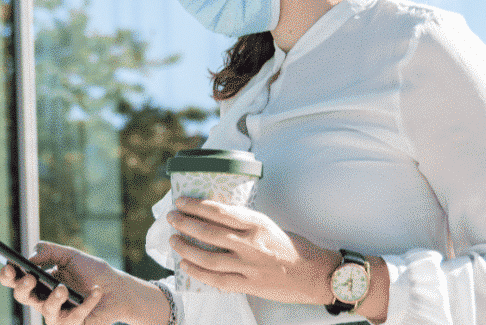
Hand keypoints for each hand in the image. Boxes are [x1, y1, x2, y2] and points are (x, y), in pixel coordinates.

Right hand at [0, 241, 165, 324]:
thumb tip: (29, 257)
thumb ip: (49, 251)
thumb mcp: (71, 255)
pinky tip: (96, 292)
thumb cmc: (93, 272)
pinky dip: (86, 303)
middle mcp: (45, 299)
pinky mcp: (73, 324)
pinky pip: (74, 317)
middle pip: (24, 297)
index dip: (8, 275)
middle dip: (23, 288)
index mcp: (41, 282)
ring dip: (54, 299)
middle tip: (31, 278)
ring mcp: (58, 314)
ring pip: (46, 311)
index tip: (10, 267)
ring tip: (63, 289)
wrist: (118, 289)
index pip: (17, 280)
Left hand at [166, 197, 339, 305]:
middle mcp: (250, 243)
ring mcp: (248, 266)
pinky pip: (216, 279)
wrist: (314, 274)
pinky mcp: (248, 285)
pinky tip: (185, 265)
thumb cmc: (293, 247)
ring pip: (207, 257)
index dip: (196, 205)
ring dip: (185, 247)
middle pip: (208, 232)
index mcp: (256, 223)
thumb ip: (245, 224)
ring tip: (173, 240)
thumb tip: (216, 217)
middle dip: (185, 223)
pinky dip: (197, 272)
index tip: (181, 200)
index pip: (219, 211)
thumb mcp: (269, 225)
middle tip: (172, 217)